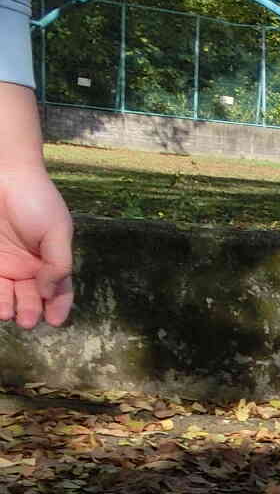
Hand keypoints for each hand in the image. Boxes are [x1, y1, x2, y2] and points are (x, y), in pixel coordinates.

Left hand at [0, 86, 74, 329]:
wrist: (3, 173)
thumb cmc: (36, 199)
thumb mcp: (57, 231)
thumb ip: (58, 263)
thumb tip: (50, 292)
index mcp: (50, 261)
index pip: (59, 291)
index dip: (59, 307)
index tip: (55, 321)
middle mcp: (27, 266)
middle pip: (31, 296)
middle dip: (30, 310)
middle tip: (27, 320)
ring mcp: (4, 262)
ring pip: (6, 292)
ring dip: (7, 305)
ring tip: (7, 313)